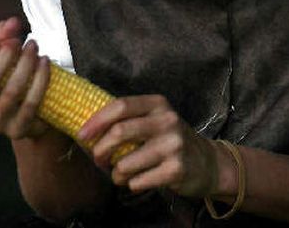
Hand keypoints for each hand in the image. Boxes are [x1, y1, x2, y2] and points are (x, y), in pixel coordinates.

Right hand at [0, 17, 49, 139]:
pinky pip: (31, 105)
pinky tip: (45, 63)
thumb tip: (12, 23)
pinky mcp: (17, 131)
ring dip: (26, 65)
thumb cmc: (7, 73)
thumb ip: (2, 34)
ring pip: (11, 92)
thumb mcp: (0, 51)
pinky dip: (40, 80)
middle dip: (6, 56)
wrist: (26, 108)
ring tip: (34, 47)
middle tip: (20, 41)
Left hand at [78, 94, 218, 196]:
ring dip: (116, 173)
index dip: (97, 120)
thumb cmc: (170, 140)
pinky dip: (131, 185)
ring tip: (121, 174)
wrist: (207, 163)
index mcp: (158, 103)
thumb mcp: (155, 120)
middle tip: (98, 160)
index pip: (121, 105)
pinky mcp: (176, 169)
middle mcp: (167, 120)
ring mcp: (173, 144)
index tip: (82, 136)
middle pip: (120, 131)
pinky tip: (139, 180)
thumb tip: (89, 128)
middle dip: (100, 149)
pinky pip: (138, 181)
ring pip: (126, 162)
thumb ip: (129, 118)